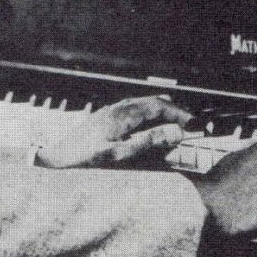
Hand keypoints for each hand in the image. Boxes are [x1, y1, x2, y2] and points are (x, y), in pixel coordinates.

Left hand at [36, 95, 191, 168]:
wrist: (61, 151)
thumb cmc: (89, 155)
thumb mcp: (120, 153)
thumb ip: (148, 142)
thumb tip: (173, 133)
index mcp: (125, 114)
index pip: (160, 106)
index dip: (179, 113)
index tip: (194, 124)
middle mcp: (121, 106)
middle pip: (155, 101)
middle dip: (175, 110)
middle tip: (191, 123)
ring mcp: (115, 108)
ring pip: (146, 102)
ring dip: (164, 110)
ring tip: (177, 123)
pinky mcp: (110, 113)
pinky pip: (137, 106)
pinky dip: (152, 112)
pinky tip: (154, 123)